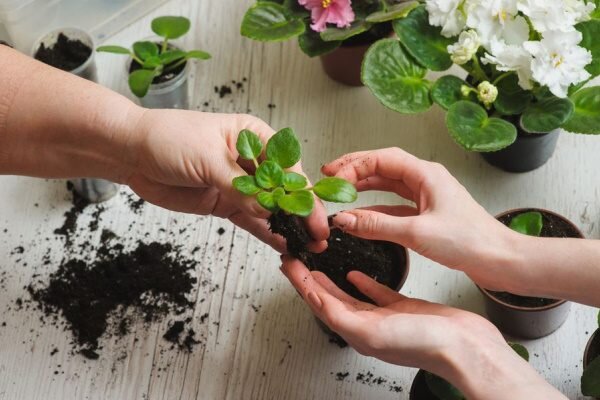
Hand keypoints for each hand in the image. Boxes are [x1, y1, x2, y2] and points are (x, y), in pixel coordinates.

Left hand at [124, 109, 328, 251]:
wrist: (131, 153)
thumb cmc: (168, 138)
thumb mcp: (208, 158)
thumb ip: (240, 186)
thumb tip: (268, 211)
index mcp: (254, 136)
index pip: (287, 166)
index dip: (303, 191)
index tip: (315, 213)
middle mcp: (252, 161)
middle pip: (284, 190)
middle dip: (302, 213)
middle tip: (319, 236)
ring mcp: (240, 185)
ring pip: (271, 209)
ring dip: (289, 226)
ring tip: (308, 246)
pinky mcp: (226, 204)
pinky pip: (252, 221)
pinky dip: (267, 233)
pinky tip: (284, 245)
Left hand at [281, 257, 565, 399]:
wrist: (466, 347)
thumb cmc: (424, 344)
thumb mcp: (373, 330)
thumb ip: (342, 314)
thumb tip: (315, 299)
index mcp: (356, 332)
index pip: (318, 303)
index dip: (300, 282)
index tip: (287, 262)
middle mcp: (366, 325)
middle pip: (328, 298)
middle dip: (309, 278)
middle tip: (296, 258)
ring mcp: (384, 317)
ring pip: (348, 295)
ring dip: (331, 279)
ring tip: (317, 263)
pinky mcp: (402, 308)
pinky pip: (376, 293)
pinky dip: (363, 282)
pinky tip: (356, 272)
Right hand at [322, 147, 520, 291]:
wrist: (500, 260)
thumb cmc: (471, 242)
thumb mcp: (417, 233)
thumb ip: (377, 225)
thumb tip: (345, 219)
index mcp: (426, 174)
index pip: (381, 159)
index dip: (354, 166)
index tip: (334, 179)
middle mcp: (426, 180)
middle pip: (382, 166)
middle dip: (355, 169)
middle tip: (330, 175)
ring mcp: (426, 196)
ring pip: (387, 184)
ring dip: (363, 186)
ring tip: (341, 190)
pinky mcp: (427, 214)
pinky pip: (394, 205)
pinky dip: (375, 208)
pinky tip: (361, 215)